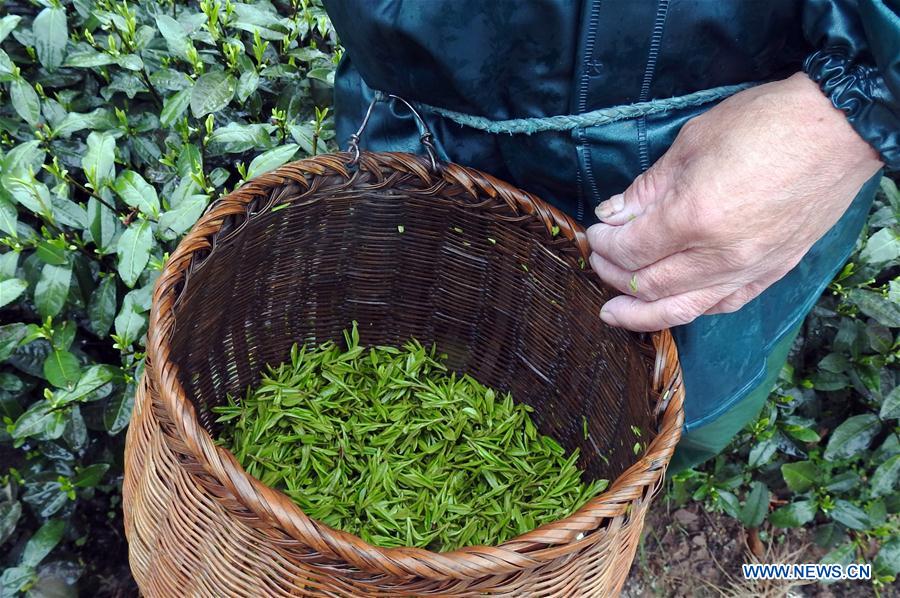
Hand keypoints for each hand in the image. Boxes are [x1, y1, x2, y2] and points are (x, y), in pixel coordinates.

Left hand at [587, 73, 882, 331]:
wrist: (838, 129)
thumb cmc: (763, 123)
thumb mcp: (690, 143)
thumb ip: (646, 188)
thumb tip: (611, 214)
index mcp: (693, 217)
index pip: (631, 250)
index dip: (604, 244)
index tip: (595, 233)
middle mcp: (719, 255)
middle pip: (648, 284)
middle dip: (613, 274)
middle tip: (599, 261)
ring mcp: (748, 270)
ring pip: (682, 309)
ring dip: (640, 313)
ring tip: (613, 313)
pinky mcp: (770, 273)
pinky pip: (720, 305)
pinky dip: (688, 310)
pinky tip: (668, 308)